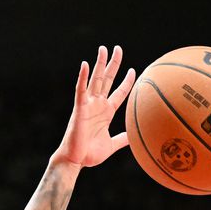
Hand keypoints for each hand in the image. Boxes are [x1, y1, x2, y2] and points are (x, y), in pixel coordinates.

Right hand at [52, 45, 134, 168]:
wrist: (75, 161)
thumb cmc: (90, 154)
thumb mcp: (112, 145)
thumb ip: (122, 139)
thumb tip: (135, 137)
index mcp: (106, 112)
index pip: (119, 92)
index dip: (126, 81)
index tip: (133, 70)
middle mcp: (97, 105)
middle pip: (107, 80)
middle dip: (113, 64)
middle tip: (118, 48)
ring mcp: (88, 105)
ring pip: (95, 80)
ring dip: (99, 64)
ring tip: (103, 49)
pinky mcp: (79, 109)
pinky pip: (80, 90)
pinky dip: (83, 77)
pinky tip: (85, 64)